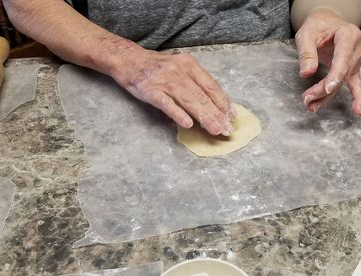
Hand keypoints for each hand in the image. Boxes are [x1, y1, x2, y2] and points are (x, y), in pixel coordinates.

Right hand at [111, 48, 236, 135]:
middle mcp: (179, 71)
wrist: (128, 60)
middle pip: (202, 95)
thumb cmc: (156, 67)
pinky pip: (167, 104)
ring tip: (214, 130)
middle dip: (217, 114)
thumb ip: (194, 82)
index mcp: (189, 65)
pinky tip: (188, 124)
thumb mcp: (179, 67)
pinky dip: (178, 114)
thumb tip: (213, 103)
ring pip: (188, 101)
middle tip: (227, 129)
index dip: (223, 102)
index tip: (232, 116)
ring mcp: (165, 81)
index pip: (211, 85)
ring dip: (203, 117)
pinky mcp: (151, 91)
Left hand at [295, 9, 360, 115]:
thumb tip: (306, 74)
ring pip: (343, 82)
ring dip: (328, 96)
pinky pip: (355, 84)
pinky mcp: (353, 68)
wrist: (326, 22)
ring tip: (311, 106)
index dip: (335, 76)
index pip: (343, 60)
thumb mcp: (306, 34)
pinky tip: (357, 111)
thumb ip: (307, 53)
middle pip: (341, 74)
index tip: (325, 89)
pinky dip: (357, 97)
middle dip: (324, 89)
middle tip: (306, 100)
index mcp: (348, 35)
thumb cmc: (316, 26)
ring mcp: (357, 59)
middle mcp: (357, 48)